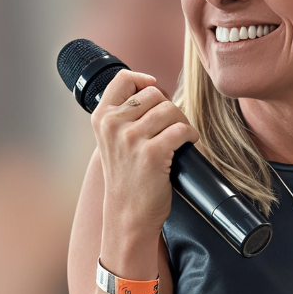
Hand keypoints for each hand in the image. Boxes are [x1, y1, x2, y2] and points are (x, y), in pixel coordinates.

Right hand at [90, 70, 198, 235]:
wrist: (128, 215)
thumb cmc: (127, 177)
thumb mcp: (113, 141)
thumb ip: (124, 115)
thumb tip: (151, 87)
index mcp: (101, 118)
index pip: (124, 78)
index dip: (144, 80)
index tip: (155, 90)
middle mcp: (113, 125)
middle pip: (154, 93)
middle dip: (168, 108)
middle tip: (170, 126)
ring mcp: (131, 139)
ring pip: (170, 109)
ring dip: (181, 122)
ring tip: (179, 137)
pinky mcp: (152, 154)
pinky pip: (181, 129)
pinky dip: (190, 135)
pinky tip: (187, 144)